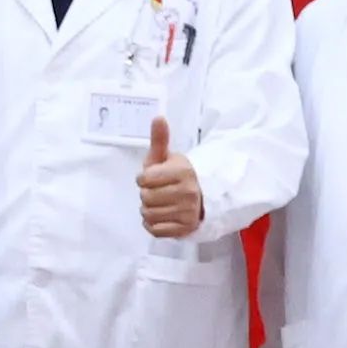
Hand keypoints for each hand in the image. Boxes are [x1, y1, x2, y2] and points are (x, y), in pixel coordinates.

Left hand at [136, 114, 205, 241]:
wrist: (202, 197)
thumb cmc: (177, 176)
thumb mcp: (167, 157)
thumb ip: (160, 139)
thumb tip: (158, 117)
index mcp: (182, 171)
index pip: (143, 179)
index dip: (143, 178)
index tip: (153, 177)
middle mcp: (187, 192)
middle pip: (145, 197)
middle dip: (146, 194)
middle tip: (157, 191)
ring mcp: (188, 212)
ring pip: (148, 214)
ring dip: (148, 209)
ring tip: (160, 203)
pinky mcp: (185, 229)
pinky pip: (155, 230)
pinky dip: (152, 224)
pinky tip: (161, 215)